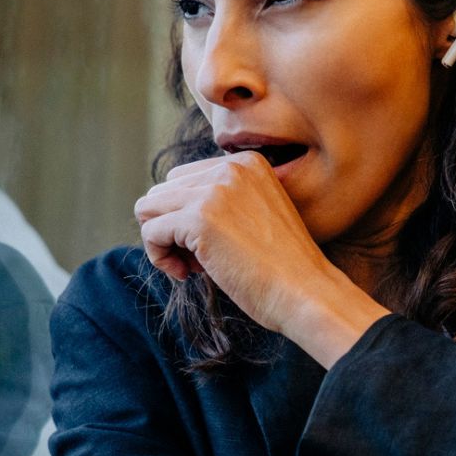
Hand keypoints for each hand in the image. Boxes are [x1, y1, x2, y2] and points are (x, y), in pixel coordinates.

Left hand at [135, 152, 386, 365]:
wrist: (306, 292)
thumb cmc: (282, 267)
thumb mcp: (255, 214)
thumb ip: (220, 201)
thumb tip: (160, 210)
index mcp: (246, 163)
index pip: (184, 179)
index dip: (188, 217)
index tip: (212, 245)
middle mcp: (230, 168)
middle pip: (163, 191)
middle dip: (172, 227)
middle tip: (199, 259)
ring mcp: (213, 191)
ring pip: (149, 208)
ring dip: (163, 241)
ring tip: (192, 266)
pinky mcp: (199, 219)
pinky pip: (150, 231)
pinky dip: (159, 257)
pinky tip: (186, 274)